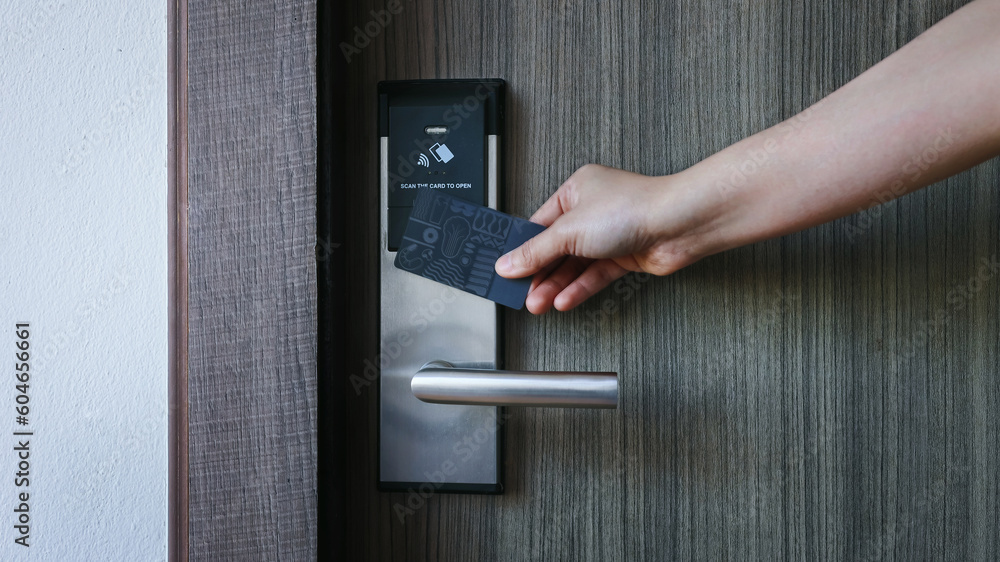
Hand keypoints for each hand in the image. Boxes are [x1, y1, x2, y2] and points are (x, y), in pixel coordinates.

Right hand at [495, 164, 718, 313]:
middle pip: (557, 248)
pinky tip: (564, 301)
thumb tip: (509, 263)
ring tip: (538, 304)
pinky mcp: (625, 256)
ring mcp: (609, 235)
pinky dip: (579, 288)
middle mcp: (593, 211)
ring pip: (575, 265)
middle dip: (539, 274)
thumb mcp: (569, 230)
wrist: (678, 225)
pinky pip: (595, 275)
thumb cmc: (632, 208)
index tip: (507, 269)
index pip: (539, 225)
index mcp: (576, 191)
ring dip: (556, 286)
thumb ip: (536, 251)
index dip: (523, 249)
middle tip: (522, 293)